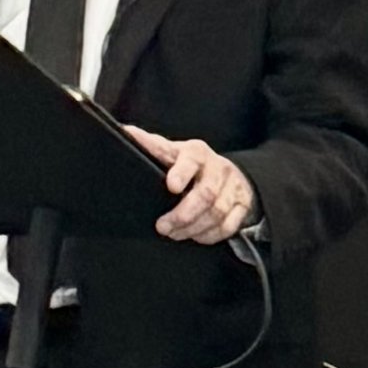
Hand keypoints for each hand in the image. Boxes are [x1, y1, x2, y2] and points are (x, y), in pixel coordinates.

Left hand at [124, 125, 256, 245]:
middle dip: (183, 215)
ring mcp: (233, 187)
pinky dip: (209, 235)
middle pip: (205, 194)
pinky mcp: (242, 205)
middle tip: (163, 226)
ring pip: (216, 213)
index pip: (191, 161)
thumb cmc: (191, 164)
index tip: (171, 186)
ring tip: (174, 233)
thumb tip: (126, 131)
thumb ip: (152, 145)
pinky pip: (228, 226)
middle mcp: (218, 168)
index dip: (182, 173)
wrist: (227, 172)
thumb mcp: (172, 151)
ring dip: (193, 228)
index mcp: (197, 153)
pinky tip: (195, 235)